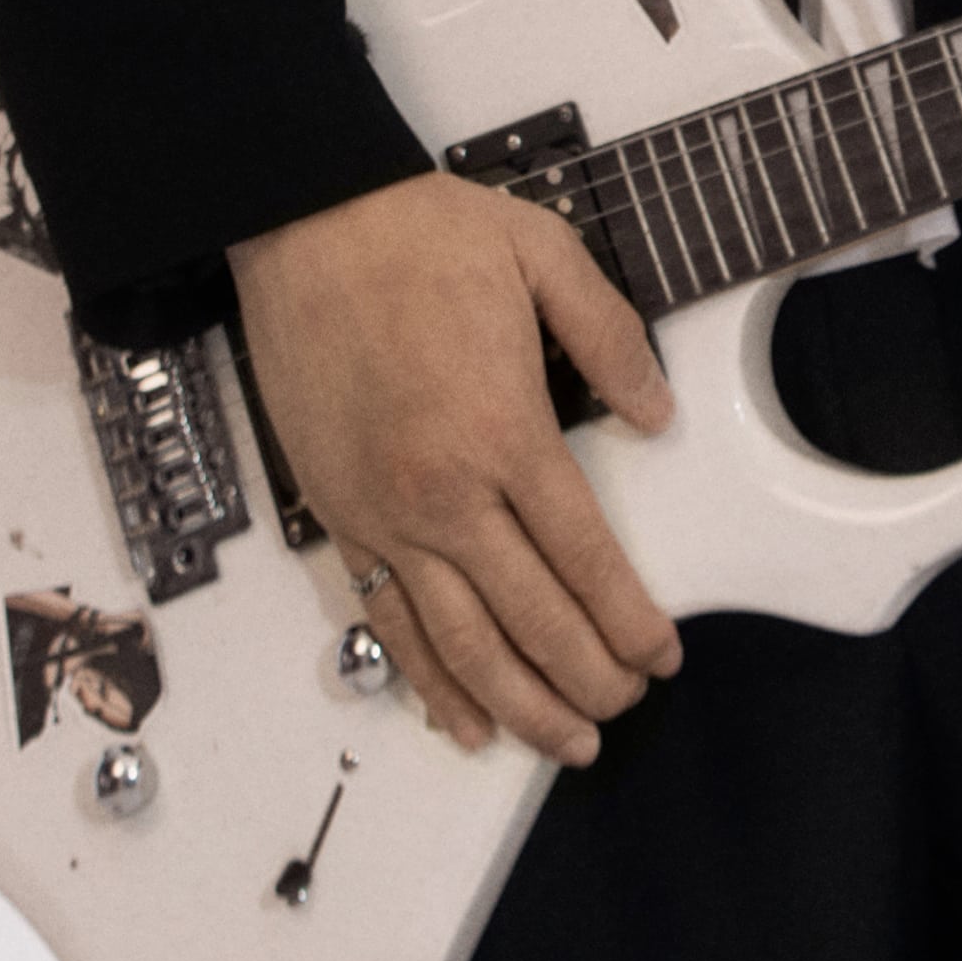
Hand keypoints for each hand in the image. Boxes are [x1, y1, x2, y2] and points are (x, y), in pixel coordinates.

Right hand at [226, 172, 682, 767]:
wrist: (299, 219)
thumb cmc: (415, 232)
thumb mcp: (542, 254)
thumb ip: (610, 339)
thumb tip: (657, 416)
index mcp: (503, 432)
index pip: (585, 559)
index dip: (629, 621)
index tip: (661, 656)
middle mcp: (441, 492)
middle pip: (530, 619)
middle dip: (587, 677)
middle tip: (624, 704)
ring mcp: (382, 513)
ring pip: (458, 643)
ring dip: (517, 704)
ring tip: (563, 741)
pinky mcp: (338, 516)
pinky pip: (386, 620)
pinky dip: (426, 682)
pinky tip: (461, 719)